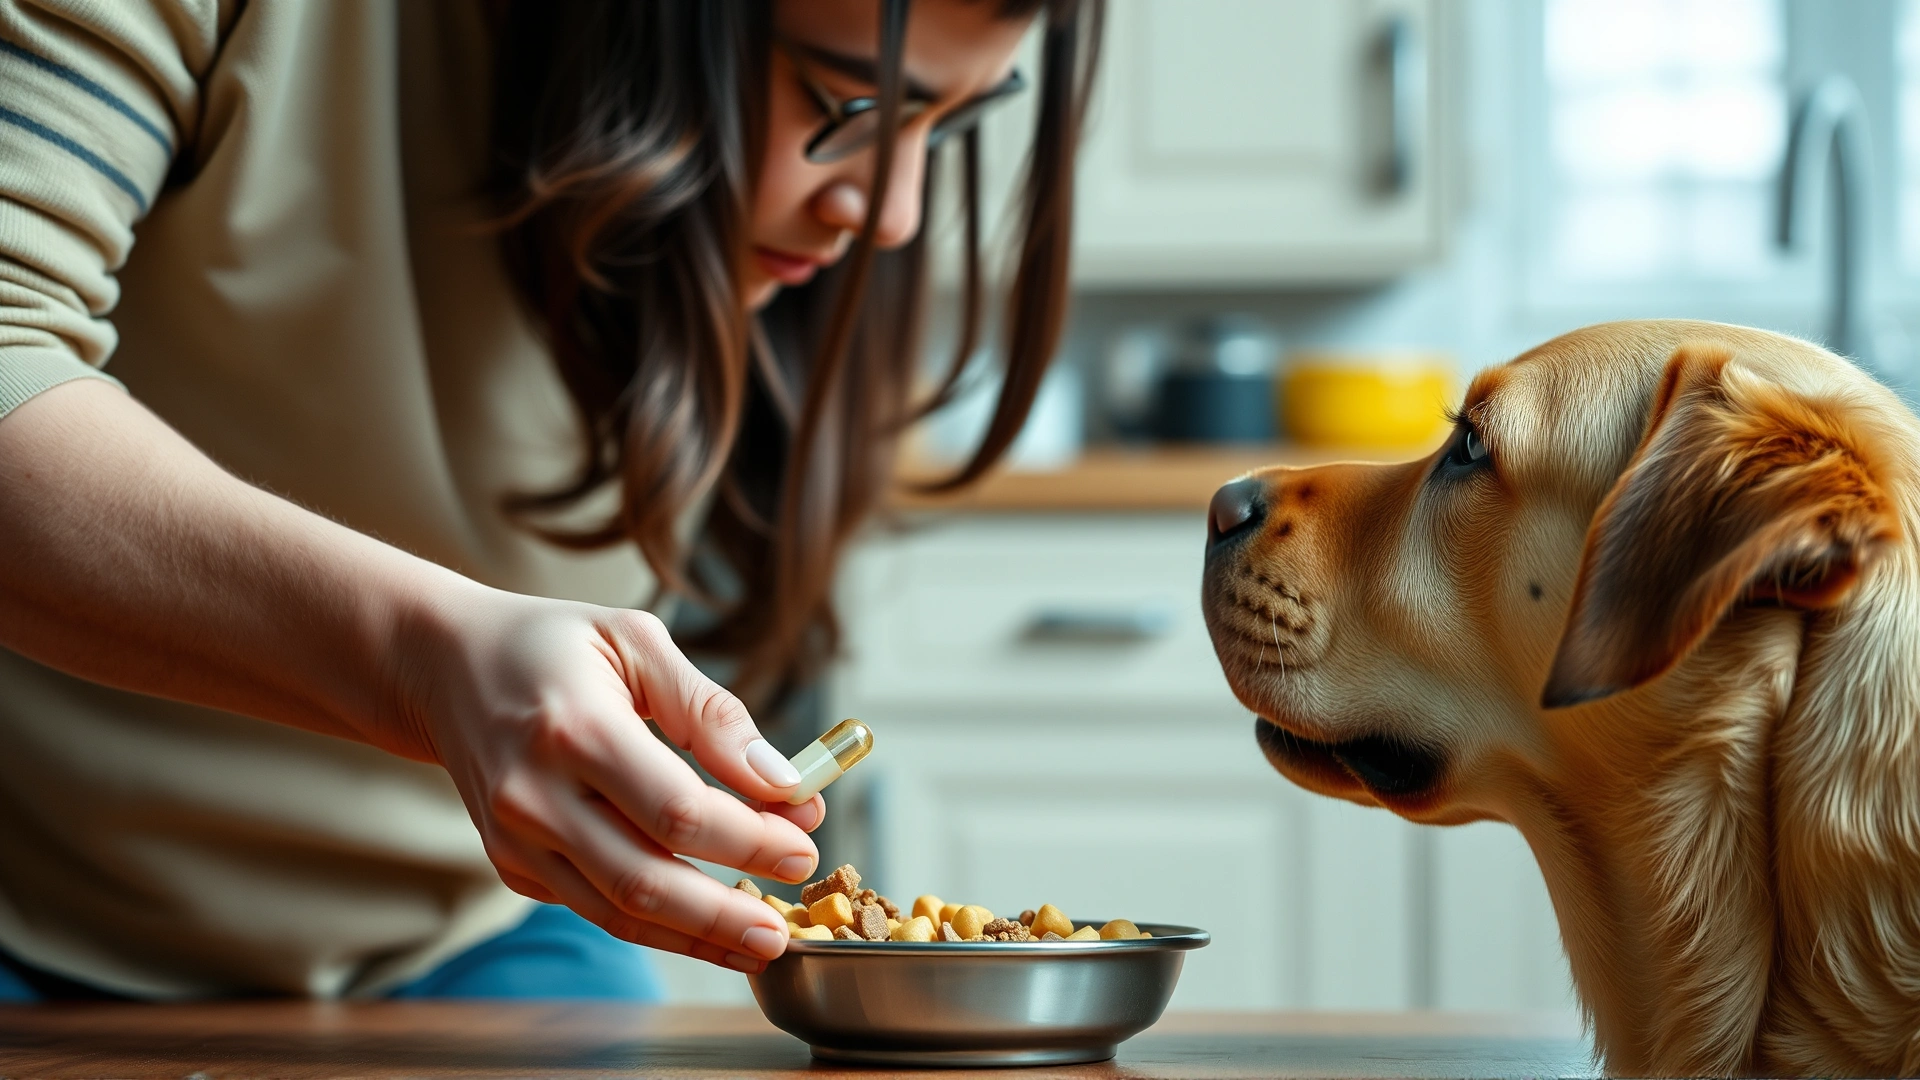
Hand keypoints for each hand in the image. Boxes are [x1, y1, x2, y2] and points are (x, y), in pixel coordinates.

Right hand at [389, 584, 821, 972]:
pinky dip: (653, 924)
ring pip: (617, 911)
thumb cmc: (553, 645)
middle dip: (724, 914)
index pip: (676, 811)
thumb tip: (783, 781)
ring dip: (695, 938)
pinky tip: (704, 924)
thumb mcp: (638, 642)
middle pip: (645, 880)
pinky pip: (592, 907)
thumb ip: (713, 712)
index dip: (747, 841)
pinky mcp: (510, 863)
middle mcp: (535, 795)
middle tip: (783, 929)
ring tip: (757, 944)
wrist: (443, 665)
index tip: (801, 847)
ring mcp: (515, 839)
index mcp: (574, 730)